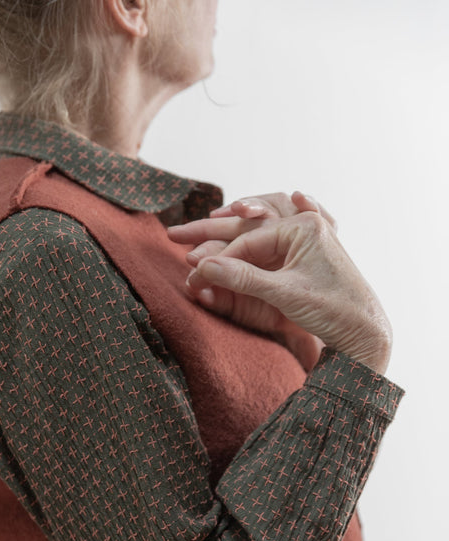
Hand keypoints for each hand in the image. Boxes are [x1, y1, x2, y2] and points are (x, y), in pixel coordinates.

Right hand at [174, 211, 391, 373]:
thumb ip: (243, 278)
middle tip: (175, 235)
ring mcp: (308, 238)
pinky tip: (266, 206)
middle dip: (211, 232)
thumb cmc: (332, 311)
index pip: (247, 240)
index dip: (216, 257)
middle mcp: (306, 225)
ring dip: (234, 223)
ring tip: (210, 215)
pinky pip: (278, 234)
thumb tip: (203, 268)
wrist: (366, 332)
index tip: (191, 272)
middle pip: (248, 227)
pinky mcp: (308, 254)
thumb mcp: (283, 295)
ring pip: (261, 226)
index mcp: (303, 227)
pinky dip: (267, 225)